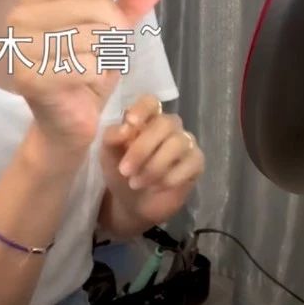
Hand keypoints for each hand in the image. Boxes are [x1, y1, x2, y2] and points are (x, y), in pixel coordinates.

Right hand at [10, 0, 172, 162]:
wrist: (64, 126)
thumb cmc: (83, 75)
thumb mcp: (111, 33)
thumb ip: (132, 1)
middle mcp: (23, 17)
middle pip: (95, 4)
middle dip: (119, 29)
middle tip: (113, 51)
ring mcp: (22, 47)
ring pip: (95, 36)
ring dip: (109, 56)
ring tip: (97, 69)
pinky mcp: (31, 76)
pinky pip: (88, 65)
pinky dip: (99, 75)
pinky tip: (88, 84)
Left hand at [100, 94, 203, 223]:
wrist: (132, 203)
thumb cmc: (119, 172)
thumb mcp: (107, 154)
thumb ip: (112, 137)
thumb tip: (126, 127)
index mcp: (146, 118)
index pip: (151, 101)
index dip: (143, 109)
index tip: (130, 123)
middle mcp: (168, 126)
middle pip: (165, 123)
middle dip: (142, 148)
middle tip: (125, 170)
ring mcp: (185, 142)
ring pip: (177, 143)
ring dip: (154, 166)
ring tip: (136, 183)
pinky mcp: (196, 162)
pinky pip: (191, 163)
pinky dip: (170, 177)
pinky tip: (156, 187)